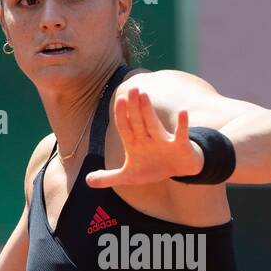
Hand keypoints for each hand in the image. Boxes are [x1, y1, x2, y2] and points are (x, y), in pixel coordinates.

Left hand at [85, 86, 202, 187]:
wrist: (179, 169)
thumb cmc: (153, 167)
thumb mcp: (129, 176)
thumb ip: (109, 177)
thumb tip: (87, 180)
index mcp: (135, 143)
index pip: (125, 126)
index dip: (122, 115)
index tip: (119, 99)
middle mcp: (148, 138)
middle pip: (138, 121)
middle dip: (134, 107)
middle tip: (131, 89)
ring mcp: (163, 141)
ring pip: (154, 125)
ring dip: (148, 111)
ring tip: (144, 95)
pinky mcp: (180, 145)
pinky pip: (180, 134)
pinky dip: (182, 125)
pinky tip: (183, 112)